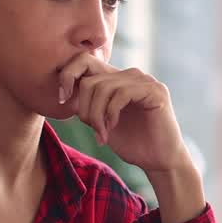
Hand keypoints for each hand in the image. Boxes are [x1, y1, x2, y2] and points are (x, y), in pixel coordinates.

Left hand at [57, 53, 188, 171]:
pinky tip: (112, 127)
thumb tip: (66, 93)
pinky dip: (111, 113)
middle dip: (84, 108)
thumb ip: (88, 105)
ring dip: (96, 114)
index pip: (85, 61)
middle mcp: (131, 75)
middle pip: (91, 79)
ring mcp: (145, 80)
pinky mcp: (155, 91)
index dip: (68, 76)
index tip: (62, 100)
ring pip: (103, 87)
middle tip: (92, 129)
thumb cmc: (132, 143)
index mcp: (117, 78)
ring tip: (102, 133)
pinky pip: (121, 93)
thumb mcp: (101, 122)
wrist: (159, 161)